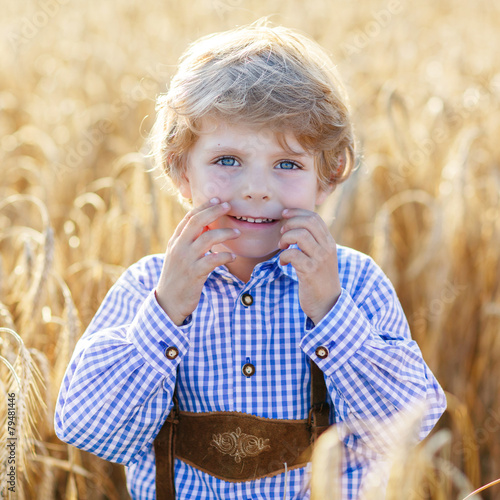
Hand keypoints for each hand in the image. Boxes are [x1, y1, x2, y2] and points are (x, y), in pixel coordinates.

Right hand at [156, 198, 239, 324]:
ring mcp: (186, 260)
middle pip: (197, 222)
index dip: (204, 206)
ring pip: (207, 238)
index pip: (189, 217)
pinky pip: (212, 260)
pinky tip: (233, 257)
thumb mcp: (179, 256)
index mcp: (176, 241)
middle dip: (214, 211)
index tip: (217, 199)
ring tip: (237, 233)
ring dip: (225, 233)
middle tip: (228, 206)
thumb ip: (190, 241)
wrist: (168, 302)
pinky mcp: (194, 274)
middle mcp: (179, 247)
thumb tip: (207, 227)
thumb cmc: (178, 278)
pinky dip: (224, 256)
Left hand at [279, 208, 340, 325]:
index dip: (297, 212)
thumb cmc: (319, 279)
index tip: (284, 214)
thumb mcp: (321, 257)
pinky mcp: (310, 272)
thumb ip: (313, 242)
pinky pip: (293, 254)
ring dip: (285, 239)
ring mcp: (319, 260)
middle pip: (307, 222)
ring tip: (282, 247)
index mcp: (329, 242)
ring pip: (299, 235)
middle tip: (282, 234)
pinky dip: (283, 256)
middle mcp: (327, 248)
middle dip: (290, 224)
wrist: (327, 303)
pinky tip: (283, 263)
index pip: (314, 218)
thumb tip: (296, 226)